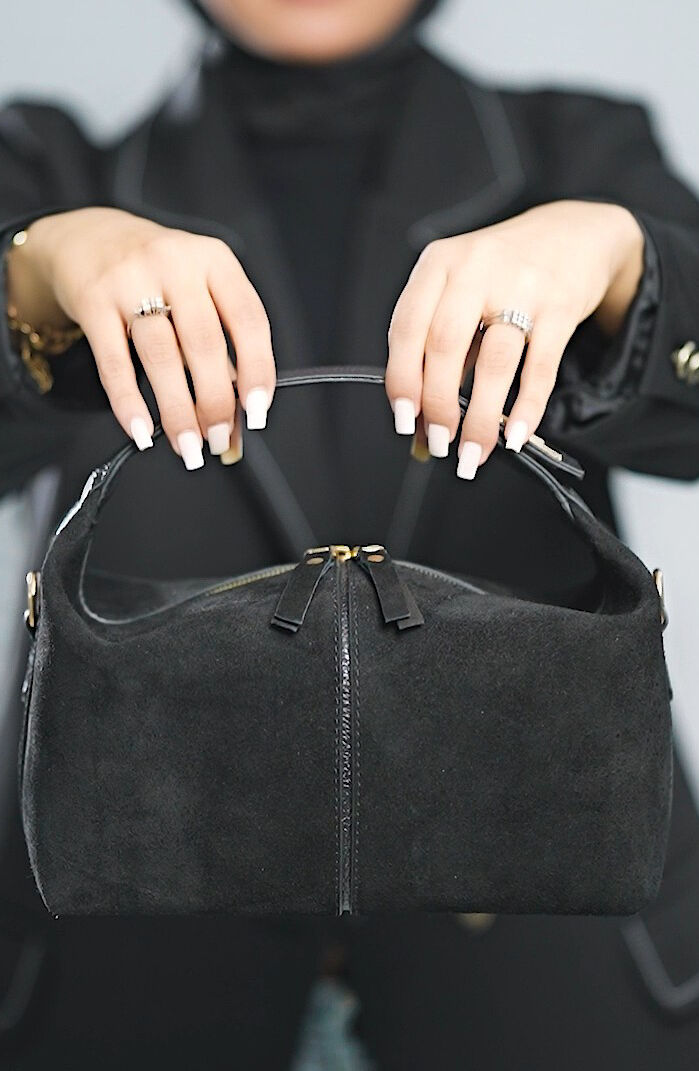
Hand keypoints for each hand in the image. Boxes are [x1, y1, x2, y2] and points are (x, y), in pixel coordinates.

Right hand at [7, 207, 274, 467]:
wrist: (88, 238)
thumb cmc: (157, 274)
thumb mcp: (198, 291)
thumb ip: (222, 350)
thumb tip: (241, 421)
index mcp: (214, 260)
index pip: (248, 320)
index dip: (257, 370)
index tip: (257, 412)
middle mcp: (175, 264)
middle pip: (204, 344)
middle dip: (216, 402)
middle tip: (220, 439)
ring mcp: (131, 280)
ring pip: (162, 356)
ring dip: (178, 410)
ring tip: (187, 446)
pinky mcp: (93, 301)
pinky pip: (114, 362)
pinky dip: (129, 402)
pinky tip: (142, 431)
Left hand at [385, 200, 643, 476]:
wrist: (574, 234)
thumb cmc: (503, 272)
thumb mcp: (461, 293)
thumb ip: (437, 354)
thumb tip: (418, 429)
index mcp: (439, 264)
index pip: (407, 328)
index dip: (401, 380)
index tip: (404, 420)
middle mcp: (476, 269)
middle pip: (444, 347)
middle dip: (438, 405)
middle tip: (438, 442)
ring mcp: (521, 286)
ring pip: (494, 363)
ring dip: (480, 418)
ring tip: (473, 452)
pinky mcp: (561, 306)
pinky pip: (540, 367)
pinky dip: (526, 408)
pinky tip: (514, 435)